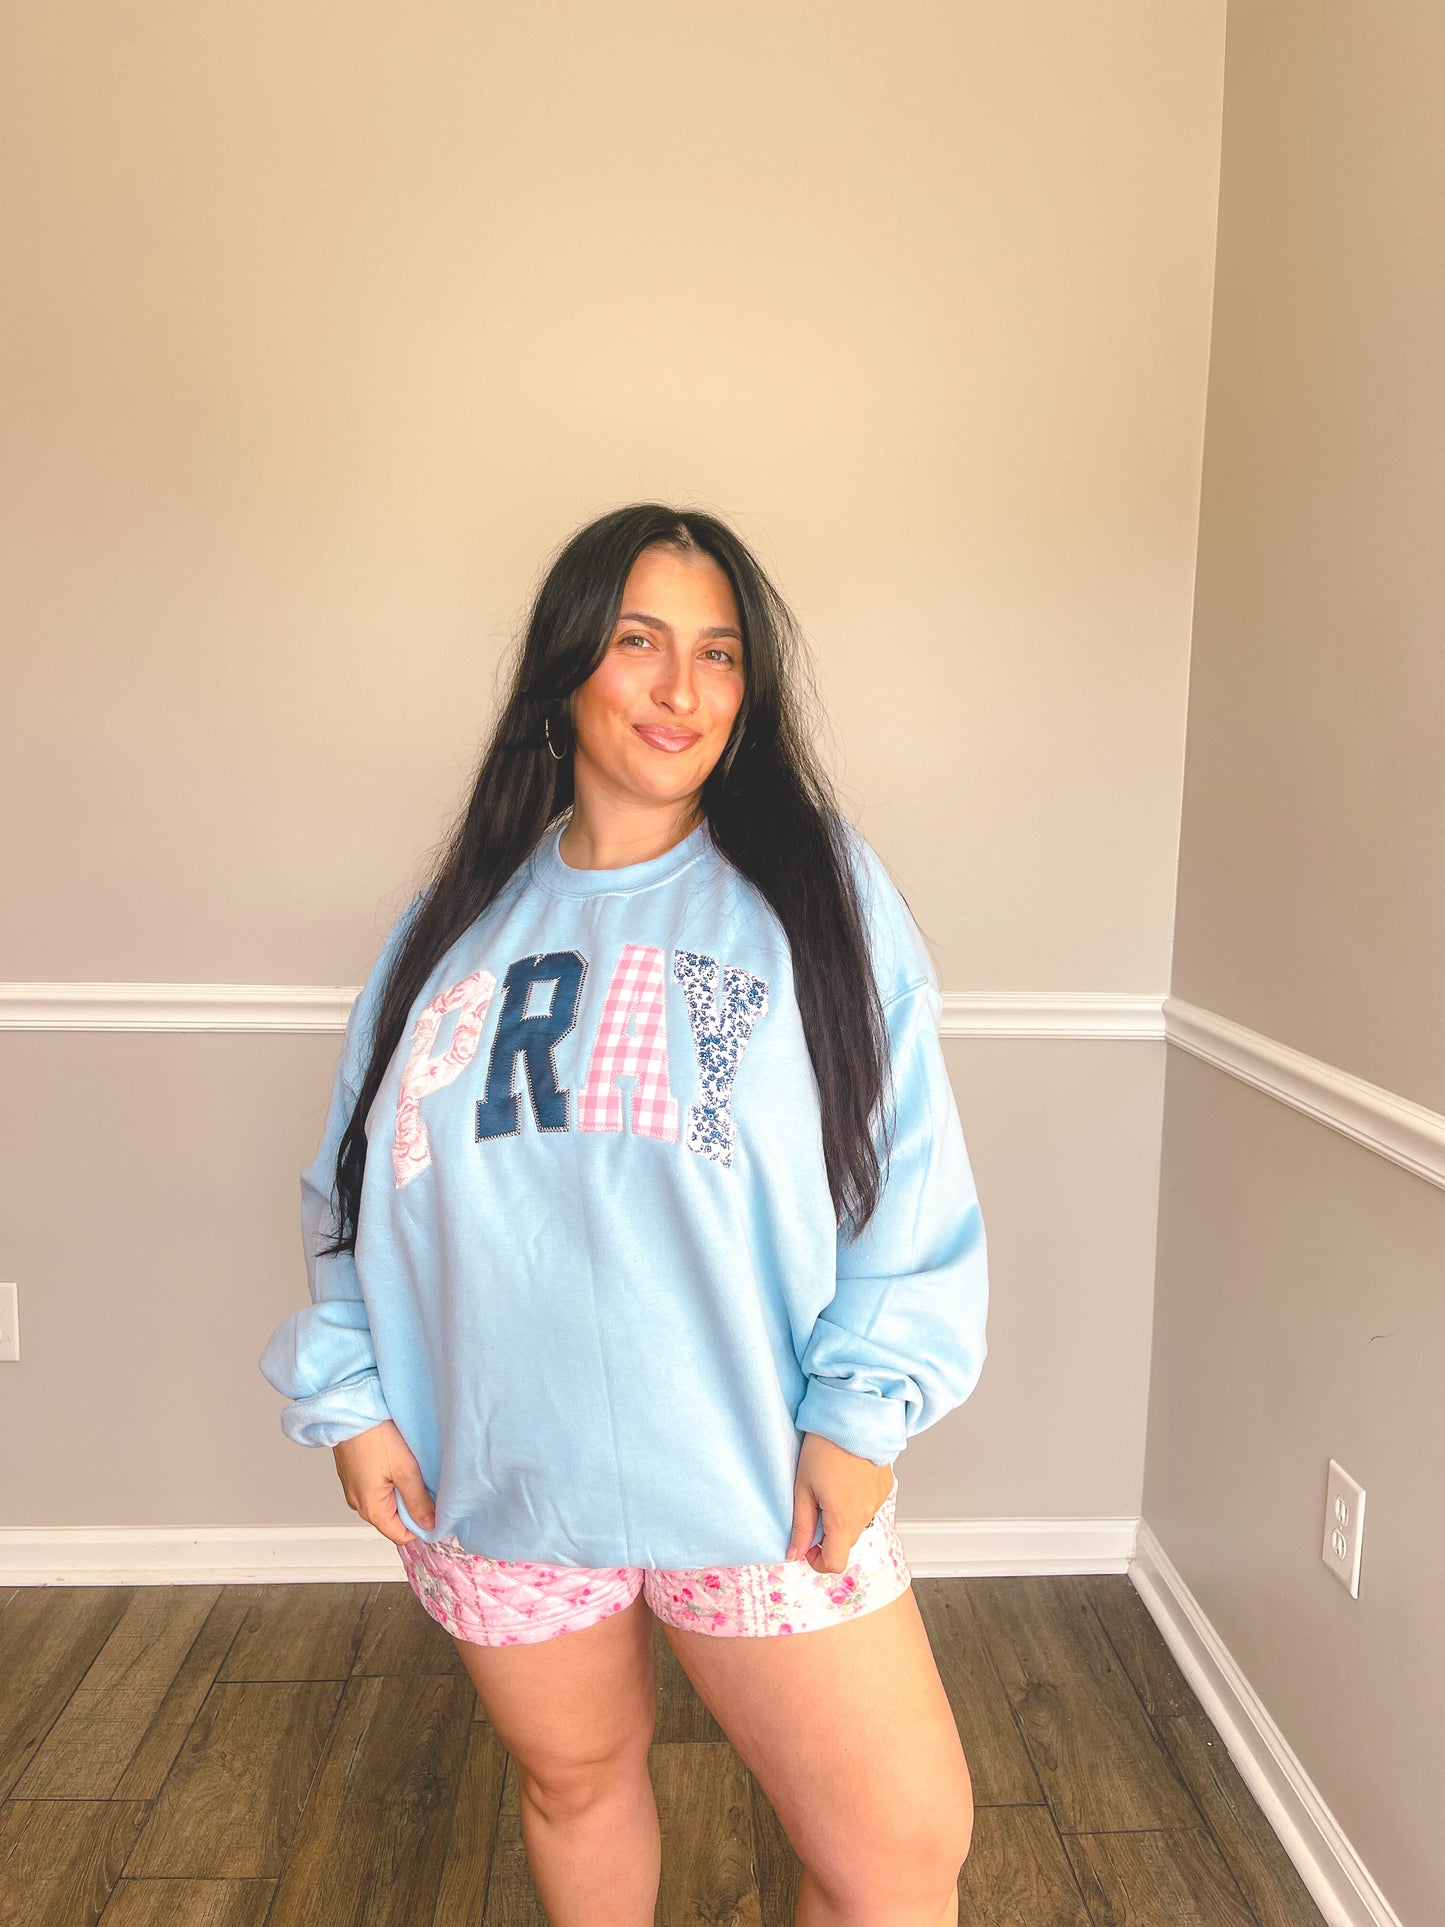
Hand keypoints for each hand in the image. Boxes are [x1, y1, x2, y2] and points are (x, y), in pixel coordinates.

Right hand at [332, 1419, 435, 1545]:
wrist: (350, 1411)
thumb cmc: (374, 1436)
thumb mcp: (405, 1470)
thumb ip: (419, 1501)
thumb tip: (430, 1524)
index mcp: (370, 1509)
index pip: (402, 1536)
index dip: (422, 1527)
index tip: (438, 1511)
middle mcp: (359, 1503)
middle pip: (395, 1519)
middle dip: (413, 1505)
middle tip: (425, 1482)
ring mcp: (355, 1488)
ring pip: (387, 1500)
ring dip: (403, 1489)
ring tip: (410, 1468)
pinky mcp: (355, 1474)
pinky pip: (378, 1486)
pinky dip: (391, 1478)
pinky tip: (397, 1460)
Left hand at [785, 1431, 894, 1572]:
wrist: (853, 1417)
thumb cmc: (824, 1448)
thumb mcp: (803, 1487)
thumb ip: (800, 1525)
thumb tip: (793, 1553)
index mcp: (843, 1520)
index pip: (835, 1563)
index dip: (817, 1559)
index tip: (806, 1541)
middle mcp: (865, 1516)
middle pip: (845, 1542)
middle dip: (827, 1534)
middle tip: (813, 1505)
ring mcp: (878, 1502)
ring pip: (857, 1524)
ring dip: (842, 1516)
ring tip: (830, 1486)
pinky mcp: (885, 1488)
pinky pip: (868, 1506)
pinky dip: (856, 1501)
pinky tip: (846, 1478)